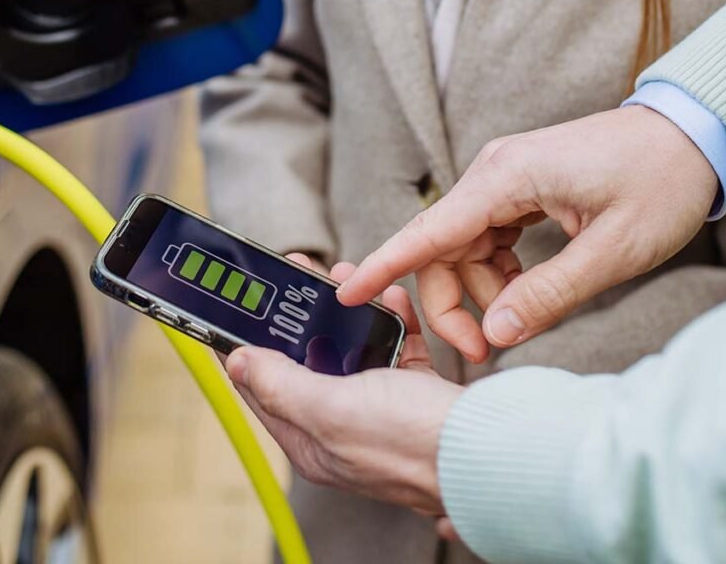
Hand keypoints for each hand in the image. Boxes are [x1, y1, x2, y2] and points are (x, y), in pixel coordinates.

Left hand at [226, 258, 462, 515]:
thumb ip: (280, 385)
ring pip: (351, 346)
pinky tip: (393, 297)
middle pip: (308, 358)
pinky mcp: (414, 391)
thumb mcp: (331, 410)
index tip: (242, 303)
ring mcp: (379, 406)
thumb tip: (236, 363)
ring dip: (348, 309)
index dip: (248, 342)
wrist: (489, 451)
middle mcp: (342, 423)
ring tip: (346, 274)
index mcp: (312, 437)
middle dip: (302, 314)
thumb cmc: (411, 443)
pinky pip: (395, 345)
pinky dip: (392, 318)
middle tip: (298, 274)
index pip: (263, 386)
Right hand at [336, 106, 717, 356]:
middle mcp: (494, 173)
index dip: (384, 265)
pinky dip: (495, 272)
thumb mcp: (613, 251)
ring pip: (461, 246)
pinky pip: (485, 237)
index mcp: (507, 177)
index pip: (429, 230)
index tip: (348, 295)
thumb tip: (494, 331)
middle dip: (449, 302)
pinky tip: (522, 291)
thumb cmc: (659, 182)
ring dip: (478, 290)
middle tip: (482, 351)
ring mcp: (504, 179)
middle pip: (440, 246)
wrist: (691, 137)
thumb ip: (548, 294)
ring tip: (518, 319)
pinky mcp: (518, 188)